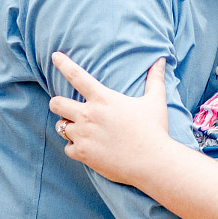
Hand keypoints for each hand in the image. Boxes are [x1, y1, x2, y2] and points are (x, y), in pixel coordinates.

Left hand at [48, 53, 168, 185]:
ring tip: (80, 130)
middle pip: (56, 103)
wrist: (152, 162)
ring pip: (60, 127)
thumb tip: (162, 60)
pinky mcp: (82, 154)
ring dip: (68, 127)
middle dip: (57, 104)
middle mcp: (88, 115)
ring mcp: (83, 135)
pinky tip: (86, 149)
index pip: (76, 75)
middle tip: (66, 107)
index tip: (55, 56)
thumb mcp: (155, 101)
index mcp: (103, 99)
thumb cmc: (155, 130)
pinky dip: (74, 148)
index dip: (63, 63)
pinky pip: (67, 148)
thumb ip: (155, 79)